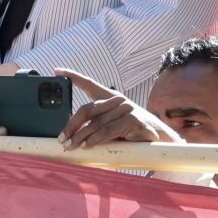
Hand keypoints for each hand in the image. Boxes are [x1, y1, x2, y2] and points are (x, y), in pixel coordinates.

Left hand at [56, 67, 176, 148]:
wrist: (159, 139)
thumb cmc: (131, 133)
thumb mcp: (111, 126)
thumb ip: (96, 125)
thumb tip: (72, 134)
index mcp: (111, 98)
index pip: (90, 85)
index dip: (74, 76)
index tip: (58, 70)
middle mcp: (118, 100)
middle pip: (87, 109)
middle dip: (72, 125)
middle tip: (62, 138)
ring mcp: (126, 109)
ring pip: (96, 123)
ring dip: (81, 137)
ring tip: (71, 146)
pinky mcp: (133, 121)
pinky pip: (107, 131)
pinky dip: (95, 139)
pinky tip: (87, 145)